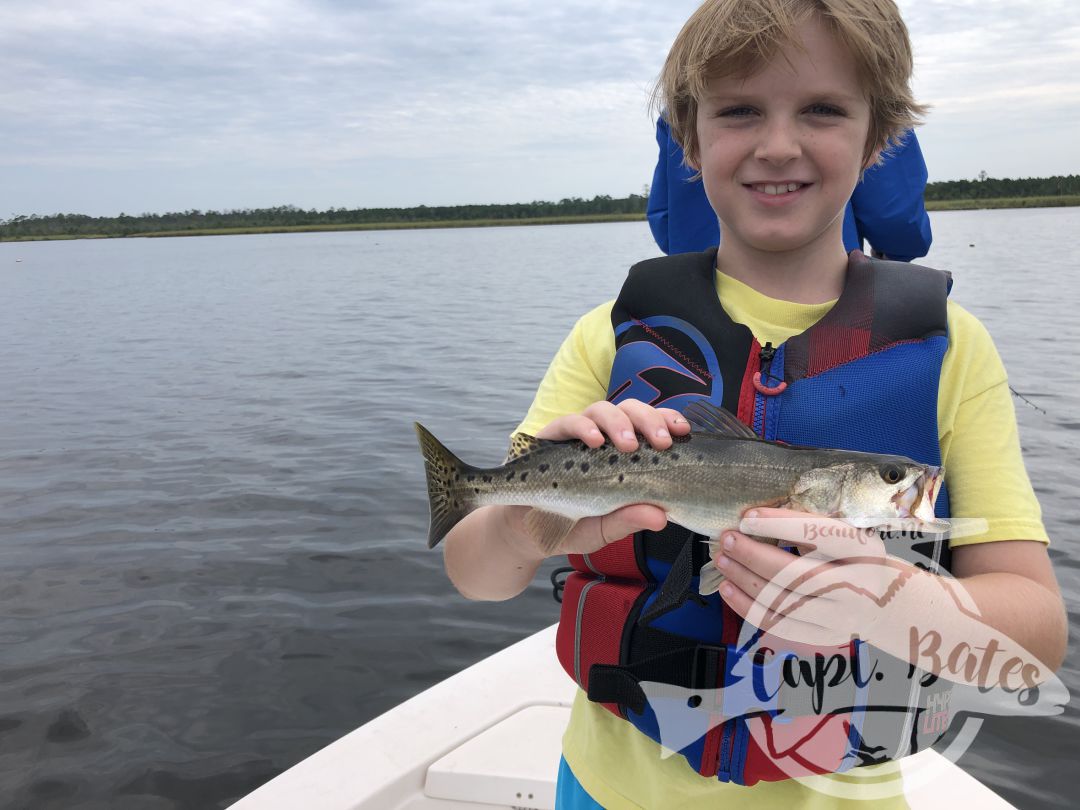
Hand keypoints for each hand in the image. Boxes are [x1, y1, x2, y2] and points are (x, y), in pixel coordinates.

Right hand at [516, 399, 691, 556]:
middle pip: (630, 409)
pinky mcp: (549, 438)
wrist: (527, 533)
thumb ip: (627, 521)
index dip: (668, 421)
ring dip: (618, 422)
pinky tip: (594, 441)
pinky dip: (583, 428)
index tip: (684, 431)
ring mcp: (576, 436)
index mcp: (623, 455)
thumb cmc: (572, 526)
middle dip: (649, 419)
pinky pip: (568, 422)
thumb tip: (660, 517)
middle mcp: (603, 438)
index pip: (649, 427)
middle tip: (662, 442)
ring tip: (628, 446)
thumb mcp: (604, 529)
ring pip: (601, 409)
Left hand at [713, 507, 913, 645]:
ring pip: (783, 602)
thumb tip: (756, 519)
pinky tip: (728, 588)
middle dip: (754, 555)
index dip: (780, 525)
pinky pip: (777, 625)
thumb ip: (810, 527)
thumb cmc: (855, 559)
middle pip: (797, 573)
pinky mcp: (823, 637)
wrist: (885, 603)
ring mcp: (840, 617)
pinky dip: (747, 607)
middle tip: (727, 539)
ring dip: (744, 580)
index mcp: (865, 551)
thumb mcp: (847, 535)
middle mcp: (857, 586)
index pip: (821, 535)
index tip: (747, 517)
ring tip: (722, 560)